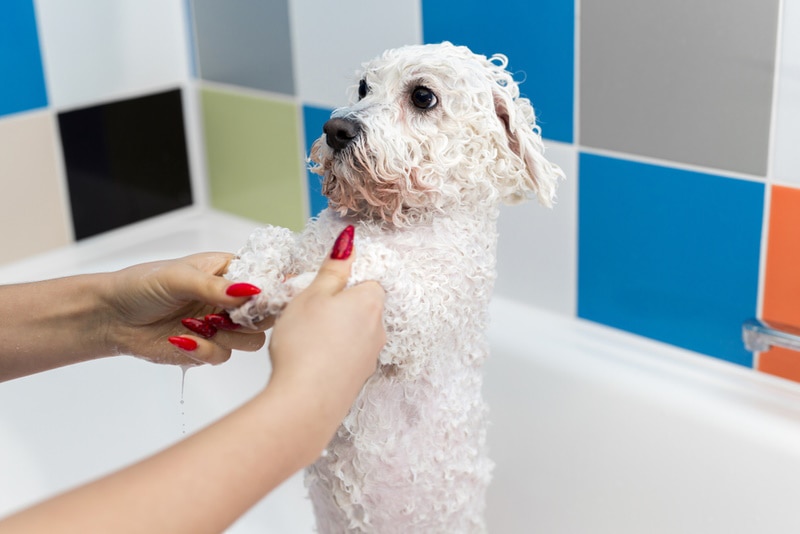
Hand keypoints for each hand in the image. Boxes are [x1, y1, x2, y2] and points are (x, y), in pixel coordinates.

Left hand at [103, 252, 268, 366]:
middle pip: (266, 314)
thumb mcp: (178, 278)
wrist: (111, 317)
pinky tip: (182, 339)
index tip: (261, 299)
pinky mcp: (207, 348)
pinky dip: (205, 350)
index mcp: (228, 272)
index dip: (269, 291)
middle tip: (231, 316)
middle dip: (252, 318)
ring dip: (229, 335)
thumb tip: (250, 292)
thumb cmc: (142, 286)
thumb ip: (214, 287)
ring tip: (202, 325)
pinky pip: (223, 356)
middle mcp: (229, 300)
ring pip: (250, 340)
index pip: (264, 280)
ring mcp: (220, 325)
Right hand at [266, 227, 385, 430]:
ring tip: (303, 338)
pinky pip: (347, 356)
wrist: (304, 403)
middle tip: (306, 312)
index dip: (341, 281)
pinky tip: (310, 360)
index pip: (367, 279)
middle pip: (361, 306)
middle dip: (337, 306)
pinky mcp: (358, 379)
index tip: (319, 288)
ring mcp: (371, 356)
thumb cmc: (305, 346)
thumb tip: (350, 241)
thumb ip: (334, 267)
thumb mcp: (313, 294)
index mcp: (370, 302)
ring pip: (354, 332)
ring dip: (334, 331)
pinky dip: (332, 354)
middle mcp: (379, 329)